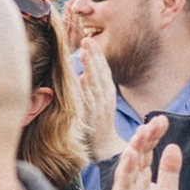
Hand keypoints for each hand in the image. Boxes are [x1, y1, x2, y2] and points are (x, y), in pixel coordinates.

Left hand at [76, 37, 123, 162]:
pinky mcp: (92, 118)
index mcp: (108, 93)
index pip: (103, 70)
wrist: (106, 149)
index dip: (97, 55)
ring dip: (90, 67)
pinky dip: (86, 90)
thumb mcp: (99, 103)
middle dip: (94, 56)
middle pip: (100, 73)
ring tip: (84, 52)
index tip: (90, 41)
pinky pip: (89, 101)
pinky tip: (82, 78)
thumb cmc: (99, 125)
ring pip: (95, 83)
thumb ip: (93, 89)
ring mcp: (99, 107)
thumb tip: (83, 74)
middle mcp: (105, 98)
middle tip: (87, 40)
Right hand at [109, 115, 181, 189]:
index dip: (153, 136)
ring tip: (141, 134)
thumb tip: (173, 146)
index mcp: (140, 180)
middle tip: (154, 122)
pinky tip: (130, 157)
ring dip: (133, 151)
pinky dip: (125, 173)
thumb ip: (169, 172)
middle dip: (144, 138)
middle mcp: (131, 186)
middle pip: (136, 157)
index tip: (163, 120)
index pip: (145, 152)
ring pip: (127, 170)